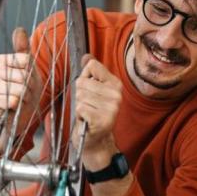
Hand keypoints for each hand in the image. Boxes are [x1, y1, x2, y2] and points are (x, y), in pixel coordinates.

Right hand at [0, 27, 42, 140]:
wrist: (20, 115)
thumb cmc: (25, 89)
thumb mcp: (29, 68)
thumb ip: (23, 49)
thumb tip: (19, 29)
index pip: (24, 60)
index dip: (32, 71)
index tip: (29, 77)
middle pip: (22, 75)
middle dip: (30, 86)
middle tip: (26, 91)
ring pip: (19, 89)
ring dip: (25, 97)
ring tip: (21, 99)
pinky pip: (13, 101)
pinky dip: (19, 105)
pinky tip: (14, 107)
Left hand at [75, 54, 121, 169]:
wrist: (95, 139)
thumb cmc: (91, 112)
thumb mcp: (91, 90)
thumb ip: (90, 73)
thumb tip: (86, 56)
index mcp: (115, 84)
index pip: (92, 66)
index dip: (84, 77)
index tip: (89, 90)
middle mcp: (117, 95)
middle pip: (83, 82)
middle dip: (79, 95)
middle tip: (88, 106)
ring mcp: (112, 108)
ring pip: (80, 96)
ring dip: (79, 106)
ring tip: (87, 113)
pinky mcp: (103, 120)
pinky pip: (80, 108)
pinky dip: (79, 115)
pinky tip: (87, 120)